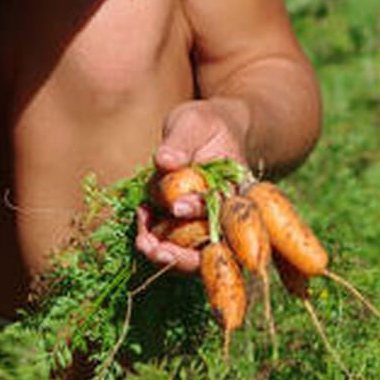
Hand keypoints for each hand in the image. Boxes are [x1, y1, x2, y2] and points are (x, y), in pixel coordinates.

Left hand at [136, 98, 249, 272]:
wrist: (209, 132)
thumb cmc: (206, 124)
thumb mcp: (194, 122)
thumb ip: (180, 141)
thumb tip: (165, 162)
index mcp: (238, 191)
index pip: (225, 212)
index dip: (200, 214)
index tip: (177, 207)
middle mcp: (227, 215)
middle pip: (211, 251)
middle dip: (180, 256)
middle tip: (151, 248)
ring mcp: (206, 225)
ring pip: (189, 255)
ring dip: (162, 251)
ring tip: (141, 238)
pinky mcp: (185, 227)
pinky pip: (170, 243)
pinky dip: (153, 235)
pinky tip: (142, 215)